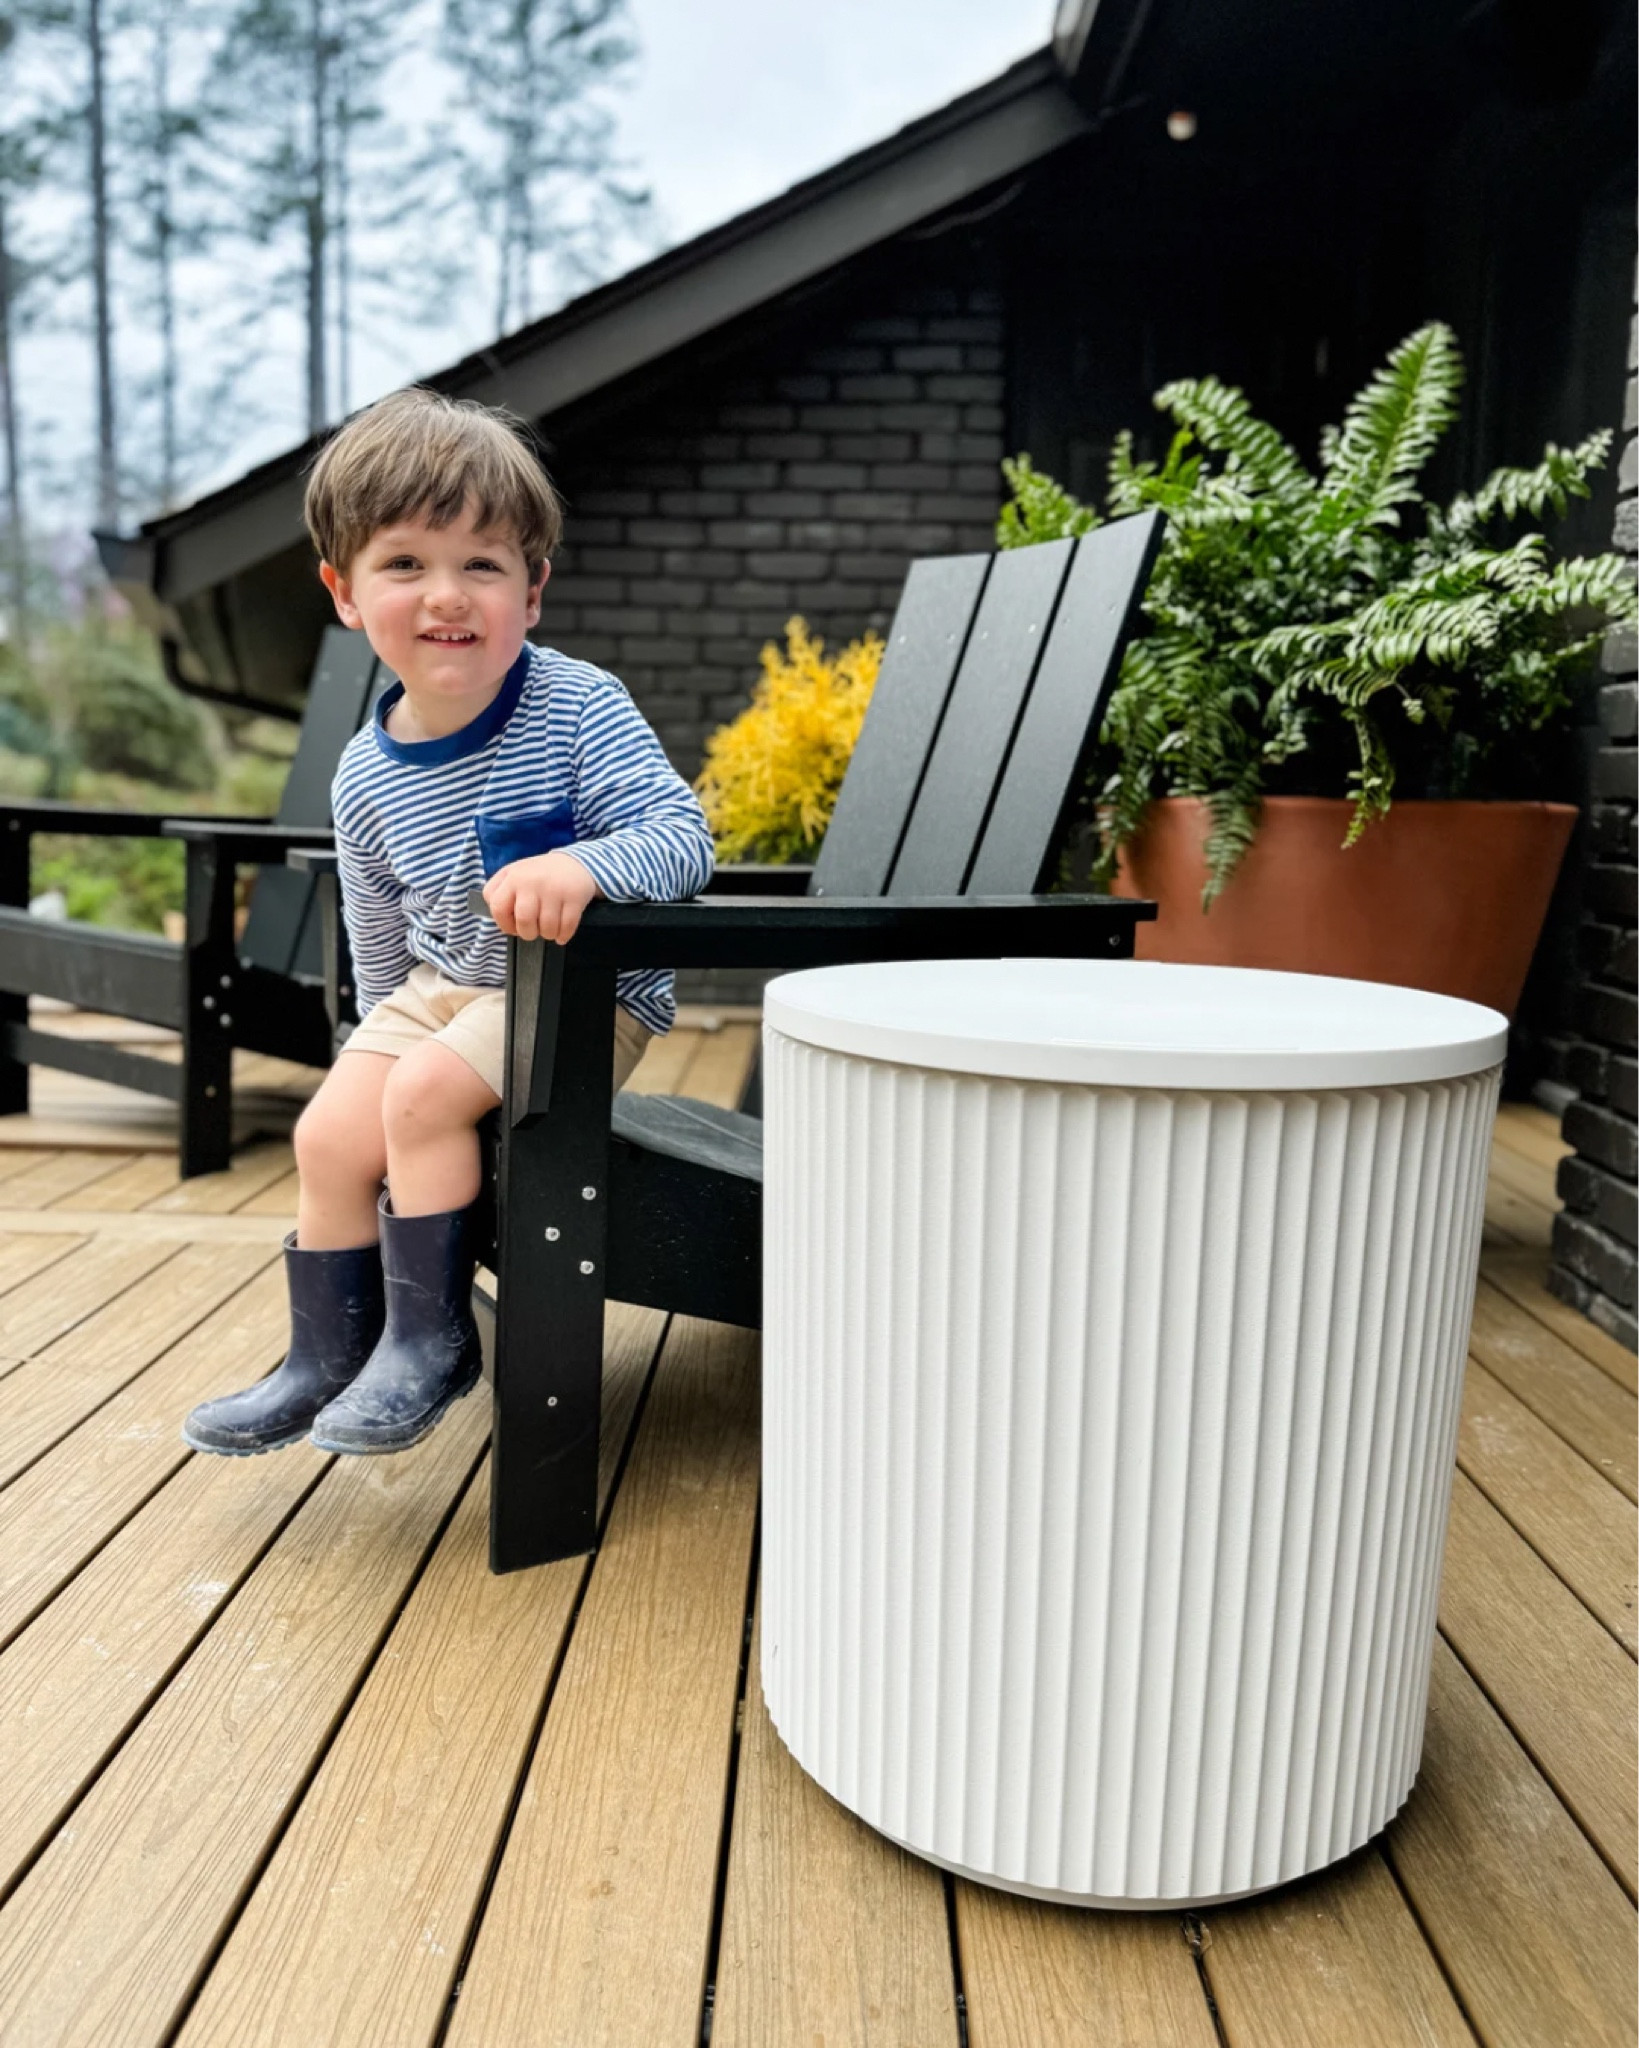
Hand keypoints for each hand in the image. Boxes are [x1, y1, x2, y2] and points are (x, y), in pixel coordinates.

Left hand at [482, 849, 601, 942]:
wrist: (575, 862)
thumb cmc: (540, 875)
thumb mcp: (514, 874)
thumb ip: (499, 892)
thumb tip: (498, 918)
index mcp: (514, 877)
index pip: (497, 907)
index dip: (504, 923)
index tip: (513, 926)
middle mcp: (532, 882)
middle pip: (524, 921)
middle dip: (528, 933)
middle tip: (533, 930)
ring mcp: (554, 889)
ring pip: (547, 928)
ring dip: (548, 934)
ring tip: (549, 928)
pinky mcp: (574, 897)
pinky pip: (566, 927)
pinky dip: (563, 935)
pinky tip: (561, 932)